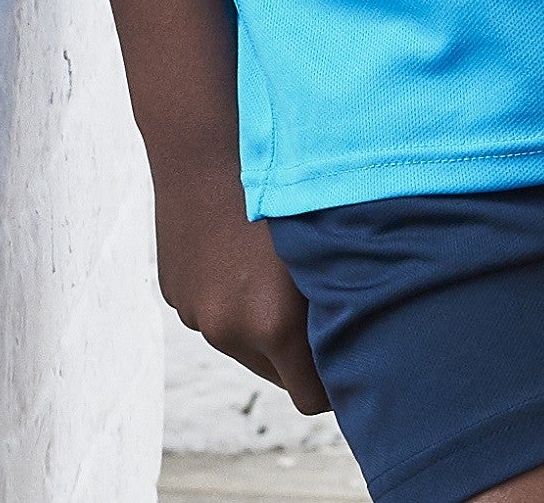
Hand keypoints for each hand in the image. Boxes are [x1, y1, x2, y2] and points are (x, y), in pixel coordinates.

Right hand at [148, 123, 330, 413]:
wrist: (205, 144)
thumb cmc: (281, 183)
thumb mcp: (323, 243)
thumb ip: (339, 299)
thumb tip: (368, 337)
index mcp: (275, 324)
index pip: (312, 399)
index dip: (334, 385)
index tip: (352, 359)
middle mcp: (231, 329)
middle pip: (276, 373)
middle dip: (297, 350)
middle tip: (316, 302)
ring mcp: (197, 313)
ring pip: (242, 341)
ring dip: (259, 320)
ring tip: (272, 265)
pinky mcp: (175, 295)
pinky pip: (212, 312)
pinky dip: (229, 296)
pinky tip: (239, 250)